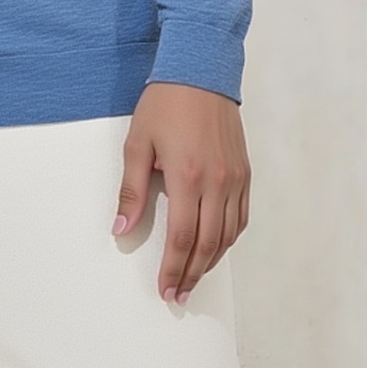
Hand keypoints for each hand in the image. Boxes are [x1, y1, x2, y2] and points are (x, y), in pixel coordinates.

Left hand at [114, 80, 250, 305]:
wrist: (200, 72)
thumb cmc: (164, 104)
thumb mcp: (137, 142)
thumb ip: (131, 188)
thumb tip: (121, 228)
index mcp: (187, 176)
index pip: (181, 237)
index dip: (173, 267)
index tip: (165, 289)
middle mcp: (216, 182)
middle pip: (207, 243)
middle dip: (191, 273)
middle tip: (178, 295)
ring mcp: (234, 179)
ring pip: (227, 235)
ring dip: (210, 262)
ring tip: (193, 278)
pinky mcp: (245, 173)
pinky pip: (241, 217)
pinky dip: (229, 239)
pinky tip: (216, 248)